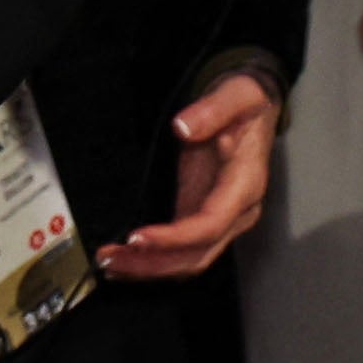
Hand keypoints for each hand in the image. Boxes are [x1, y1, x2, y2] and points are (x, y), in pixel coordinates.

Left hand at [101, 68, 277, 281]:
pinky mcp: (201, 214)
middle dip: (154, 263)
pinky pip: (181, 248)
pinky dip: (154, 259)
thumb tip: (183, 127)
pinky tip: (125, 261)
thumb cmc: (246, 103)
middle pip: (198, 253)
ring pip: (189, 258)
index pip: (210, 224)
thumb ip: (211, 111)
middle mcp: (236, 211)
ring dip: (149, 267)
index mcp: (244, 185)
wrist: (253, 108)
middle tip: (110, 261)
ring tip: (109, 264)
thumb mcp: (236, 95)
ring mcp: (219, 218)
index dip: (175, 237)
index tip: (137, 239)